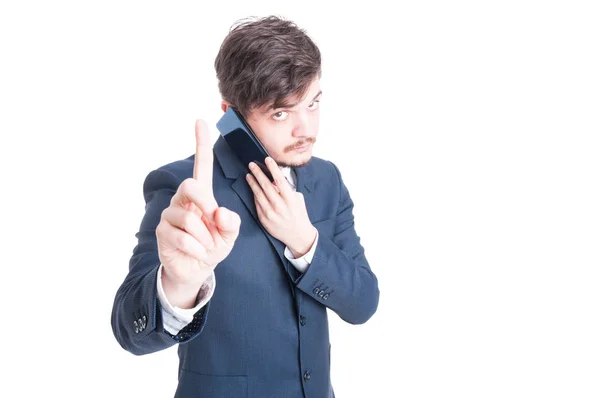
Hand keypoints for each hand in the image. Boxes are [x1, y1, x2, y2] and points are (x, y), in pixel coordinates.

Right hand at [156, 120, 240, 307]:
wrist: (197, 270)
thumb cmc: (214, 246)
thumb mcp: (230, 235)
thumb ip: (231, 223)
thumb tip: (219, 212)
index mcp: (202, 195)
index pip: (201, 165)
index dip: (201, 144)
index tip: (201, 120)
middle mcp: (184, 200)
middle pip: (190, 185)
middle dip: (205, 203)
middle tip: (214, 223)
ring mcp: (170, 214)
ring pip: (189, 219)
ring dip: (205, 239)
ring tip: (206, 247)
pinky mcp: (163, 231)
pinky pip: (183, 238)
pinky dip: (197, 250)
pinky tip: (196, 253)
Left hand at [246, 157, 316, 257]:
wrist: (298, 235)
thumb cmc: (299, 214)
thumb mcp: (298, 199)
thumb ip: (287, 189)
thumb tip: (276, 178)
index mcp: (290, 200)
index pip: (279, 180)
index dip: (272, 168)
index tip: (267, 159)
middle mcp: (279, 206)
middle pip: (266, 186)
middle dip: (258, 173)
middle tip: (252, 164)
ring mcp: (270, 213)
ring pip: (258, 194)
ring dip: (252, 183)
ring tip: (248, 175)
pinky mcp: (264, 219)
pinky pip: (257, 204)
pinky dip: (254, 195)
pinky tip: (252, 188)